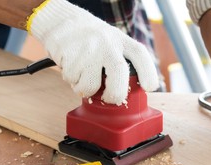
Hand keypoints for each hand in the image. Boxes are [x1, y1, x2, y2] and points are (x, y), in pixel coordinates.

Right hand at [26, 0, 158, 104]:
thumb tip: (125, 94)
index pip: (140, 55)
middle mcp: (107, 43)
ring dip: (84, 89)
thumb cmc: (91, 39)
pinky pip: (72, 80)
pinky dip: (71, 80)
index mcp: (121, 40)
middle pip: (119, 72)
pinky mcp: (69, 53)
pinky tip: (72, 67)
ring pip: (89, 85)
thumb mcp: (111, 42)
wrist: (60, 19)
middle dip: (115, 94)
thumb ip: (120, 62)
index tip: (150, 87)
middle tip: (109, 99)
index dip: (149, 73)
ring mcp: (88, 48)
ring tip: (83, 76)